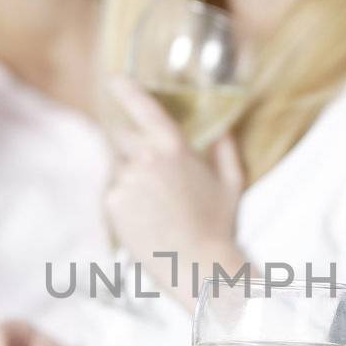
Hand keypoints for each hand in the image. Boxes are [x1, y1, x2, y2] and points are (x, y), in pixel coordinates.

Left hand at [106, 76, 244, 302]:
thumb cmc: (218, 225)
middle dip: (130, 148)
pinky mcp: (113, 202)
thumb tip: (223, 132)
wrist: (197, 265)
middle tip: (151, 178)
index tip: (115, 79)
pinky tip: (147, 220)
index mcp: (174, 148)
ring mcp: (126, 180)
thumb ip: (226, 151)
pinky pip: (114, 193)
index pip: (145, 109)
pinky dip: (125, 202)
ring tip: (156, 210)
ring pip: (119, 169)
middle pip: (122, 137)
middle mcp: (146, 159)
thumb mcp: (232, 184)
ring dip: (130, 180)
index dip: (127, 91)